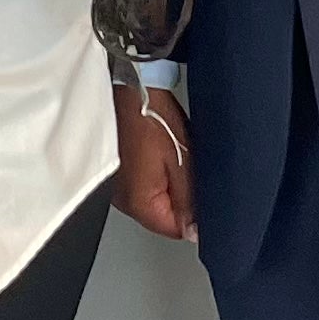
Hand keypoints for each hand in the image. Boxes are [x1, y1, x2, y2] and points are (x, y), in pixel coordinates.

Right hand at [113, 83, 194, 240]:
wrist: (128, 87)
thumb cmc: (152, 116)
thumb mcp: (181, 161)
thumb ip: (188, 201)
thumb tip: (194, 231)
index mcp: (139, 202)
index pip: (175, 230)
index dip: (194, 215)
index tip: (202, 194)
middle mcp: (123, 201)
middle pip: (162, 215)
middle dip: (180, 198)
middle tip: (187, 168)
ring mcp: (117, 187)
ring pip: (153, 199)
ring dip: (167, 184)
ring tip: (172, 156)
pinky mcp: (116, 173)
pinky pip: (142, 185)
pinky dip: (155, 174)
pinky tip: (160, 153)